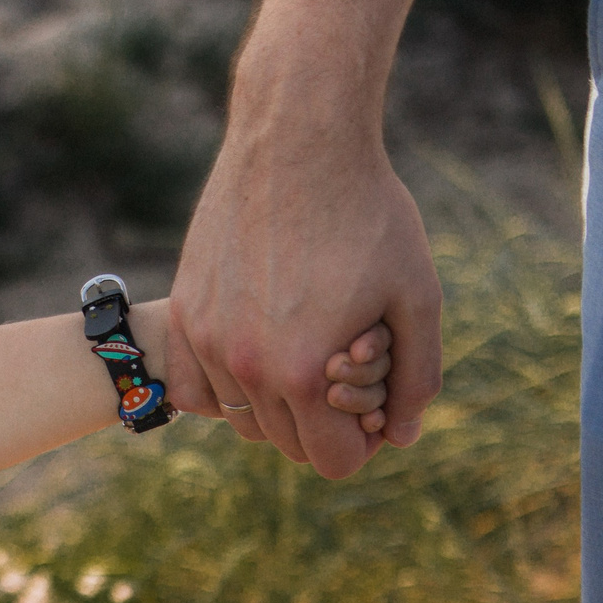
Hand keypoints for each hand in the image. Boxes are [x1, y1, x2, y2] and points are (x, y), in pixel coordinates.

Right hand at [171, 110, 440, 478]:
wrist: (298, 141)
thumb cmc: (368, 213)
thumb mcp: (418, 296)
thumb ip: (417, 376)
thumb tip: (404, 435)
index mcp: (304, 374)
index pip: (333, 461)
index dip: (367, 442)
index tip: (379, 404)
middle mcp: (245, 367)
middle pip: (287, 446)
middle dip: (325, 423)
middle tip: (349, 366)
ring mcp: (206, 341)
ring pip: (242, 421)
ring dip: (277, 405)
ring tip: (306, 351)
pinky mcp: (184, 313)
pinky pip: (194, 390)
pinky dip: (226, 388)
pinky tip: (258, 351)